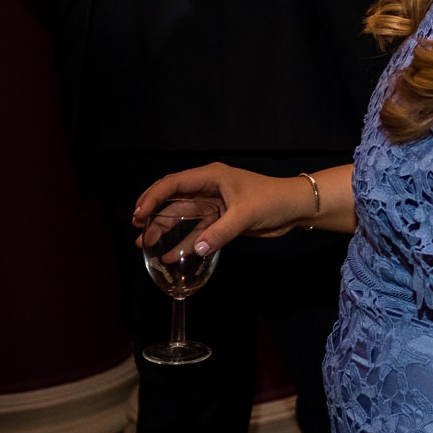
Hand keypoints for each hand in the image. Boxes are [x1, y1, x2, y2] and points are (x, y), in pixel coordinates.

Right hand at [131, 163, 317, 251]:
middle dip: (153, 215)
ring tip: (144, 245)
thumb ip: (220, 233)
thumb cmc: (274, 200)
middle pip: (173, 201)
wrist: (296, 208)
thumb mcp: (246, 215)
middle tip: (136, 230)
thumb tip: (196, 250)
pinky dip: (185, 243)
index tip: (138, 213)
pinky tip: (172, 255)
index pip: (173, 184)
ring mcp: (214, 205)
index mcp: (211, 177)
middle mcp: (208, 189)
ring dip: (164, 230)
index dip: (153, 197)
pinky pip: (198, 231)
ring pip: (182, 218)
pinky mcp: (221, 220)